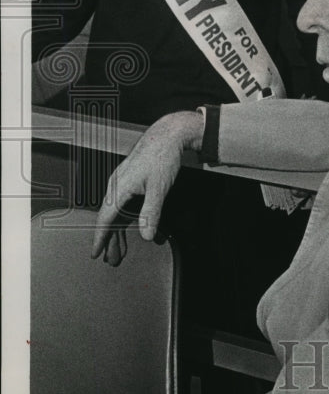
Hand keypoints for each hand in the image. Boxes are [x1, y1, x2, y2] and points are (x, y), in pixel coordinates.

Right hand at [92, 110, 205, 263]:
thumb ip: (151, 213)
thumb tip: (146, 235)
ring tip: (119, 249)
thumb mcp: (159, 188)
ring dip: (116, 230)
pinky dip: (121, 217)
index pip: (105, 218)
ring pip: (114, 211)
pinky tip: (126, 226)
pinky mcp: (128, 178)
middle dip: (109, 240)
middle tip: (112, 259)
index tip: (95, 253)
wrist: (167, 134)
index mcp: (120, 187)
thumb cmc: (162, 156)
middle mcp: (116, 184)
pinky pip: (120, 203)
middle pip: (108, 218)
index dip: (100, 237)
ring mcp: (121, 180)